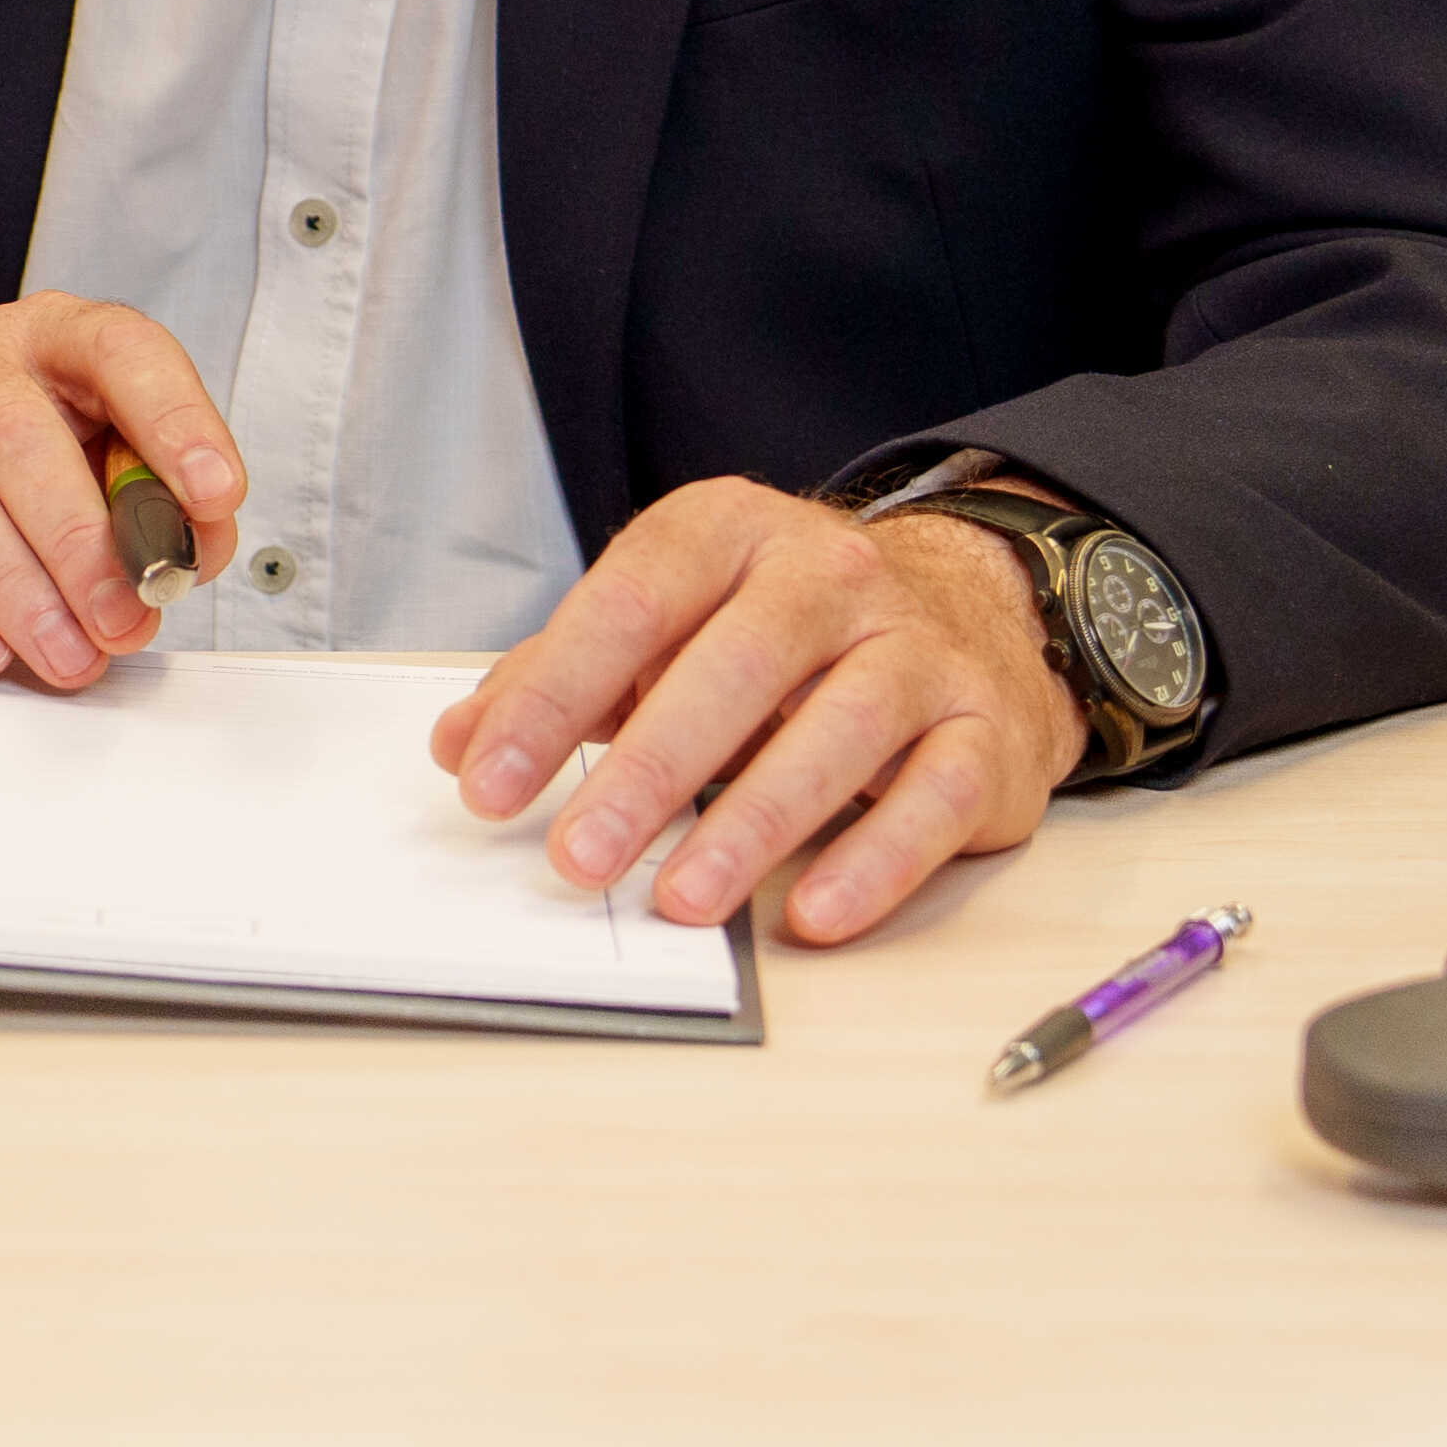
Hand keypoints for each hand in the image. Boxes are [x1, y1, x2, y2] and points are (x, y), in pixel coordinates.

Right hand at [0, 295, 241, 687]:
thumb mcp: (86, 487)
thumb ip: (147, 512)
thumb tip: (186, 553)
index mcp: (41, 341)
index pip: (115, 346)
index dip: (173, 417)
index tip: (214, 495)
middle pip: (15, 429)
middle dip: (81, 539)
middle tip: (125, 619)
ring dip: (15, 586)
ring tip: (65, 654)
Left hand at [430, 483, 1082, 942]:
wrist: (974, 612)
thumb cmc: (786, 634)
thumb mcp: (672, 624)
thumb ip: (566, 677)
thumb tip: (460, 746)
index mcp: (731, 533)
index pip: (630, 603)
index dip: (553, 695)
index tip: (487, 782)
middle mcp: (830, 577)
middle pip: (732, 670)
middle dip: (647, 770)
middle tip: (578, 854)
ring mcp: (918, 650)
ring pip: (837, 734)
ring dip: (751, 824)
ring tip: (681, 898)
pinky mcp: (986, 731)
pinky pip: (934, 798)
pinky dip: (875, 861)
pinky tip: (813, 913)